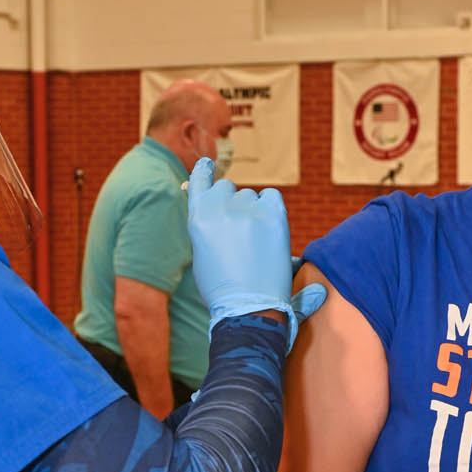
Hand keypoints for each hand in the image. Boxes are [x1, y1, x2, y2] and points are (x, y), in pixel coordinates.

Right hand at [188, 159, 324, 348]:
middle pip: (227, 188)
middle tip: (240, 231)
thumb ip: (204, 224)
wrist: (249, 308)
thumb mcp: (201, 253)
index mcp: (198, 218)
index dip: (204, 171)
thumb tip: (207, 202)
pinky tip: (269, 230)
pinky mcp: (273, 215)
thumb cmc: (223, 287)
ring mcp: (247, 210)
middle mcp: (220, 208)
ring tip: (255, 244)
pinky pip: (271, 197)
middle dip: (232, 203)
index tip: (207, 163)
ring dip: (253, 212)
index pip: (199, 182)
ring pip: (251, 197)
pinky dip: (271, 209)